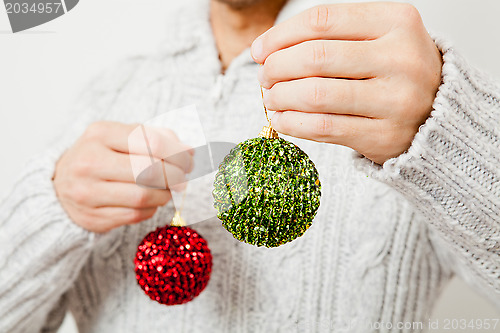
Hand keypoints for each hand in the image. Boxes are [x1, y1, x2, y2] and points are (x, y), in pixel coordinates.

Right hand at [53, 121, 193, 232]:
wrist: (60, 185)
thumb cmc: (103, 155)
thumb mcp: (121, 137)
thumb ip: (156, 138)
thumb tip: (189, 152)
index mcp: (99, 134)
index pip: (151, 142)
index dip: (178, 153)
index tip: (189, 160)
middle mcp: (89, 162)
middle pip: (149, 171)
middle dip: (175, 175)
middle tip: (184, 177)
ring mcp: (87, 193)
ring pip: (144, 196)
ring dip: (165, 194)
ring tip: (168, 189)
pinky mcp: (93, 217)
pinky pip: (136, 215)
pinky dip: (152, 208)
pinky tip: (151, 201)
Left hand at [252, 2, 441, 164]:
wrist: (439, 115)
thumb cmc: (395, 72)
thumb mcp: (378, 38)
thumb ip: (332, 37)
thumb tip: (268, 49)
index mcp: (397, 22)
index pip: (322, 21)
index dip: (280, 35)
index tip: (259, 49)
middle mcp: (401, 58)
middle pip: (315, 57)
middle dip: (276, 67)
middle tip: (263, 75)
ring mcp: (395, 100)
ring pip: (315, 95)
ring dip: (280, 97)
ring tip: (270, 97)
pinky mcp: (384, 135)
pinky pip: (323, 128)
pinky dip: (292, 123)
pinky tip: (281, 119)